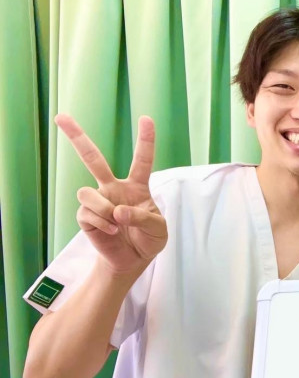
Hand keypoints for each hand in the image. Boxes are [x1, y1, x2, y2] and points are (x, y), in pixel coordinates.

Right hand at [56, 113, 166, 275]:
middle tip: (61, 117)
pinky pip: (87, 213)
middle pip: (93, 158)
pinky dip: (102, 225)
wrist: (133, 260)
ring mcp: (99, 201)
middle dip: (77, 137)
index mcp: (137, 186)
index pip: (142, 160)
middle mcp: (114, 188)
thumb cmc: (149, 240)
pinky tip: (112, 232)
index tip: (146, 119)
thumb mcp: (158, 229)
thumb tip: (118, 212)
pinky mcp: (87, 216)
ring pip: (87, 191)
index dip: (145, 140)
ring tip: (116, 223)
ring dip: (103, 208)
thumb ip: (143, 217)